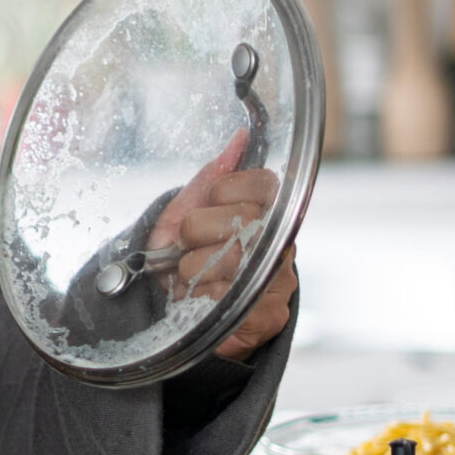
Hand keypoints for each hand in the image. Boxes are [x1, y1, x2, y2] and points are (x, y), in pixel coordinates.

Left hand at [147, 131, 295, 359]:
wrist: (173, 308)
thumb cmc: (185, 254)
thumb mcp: (188, 209)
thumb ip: (214, 176)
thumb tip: (240, 139)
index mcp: (269, 213)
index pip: (262, 183)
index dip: (221, 193)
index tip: (206, 204)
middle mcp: (282, 244)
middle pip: (241, 219)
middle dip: (197, 232)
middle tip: (190, 245)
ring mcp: (280, 280)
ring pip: (230, 259)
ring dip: (193, 268)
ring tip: (192, 274)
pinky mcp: (269, 315)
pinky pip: (226, 296)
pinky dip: (199, 297)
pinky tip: (198, 298)